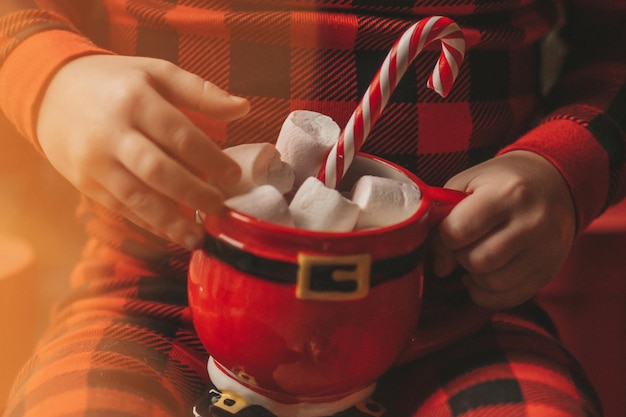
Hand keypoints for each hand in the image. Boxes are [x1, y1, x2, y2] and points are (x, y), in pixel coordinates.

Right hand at [36, 54, 249, 249]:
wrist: (50, 92)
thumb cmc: (116, 83)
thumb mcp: (155, 73)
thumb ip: (200, 91)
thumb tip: (244, 109)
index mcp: (134, 99)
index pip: (178, 134)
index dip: (210, 158)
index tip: (234, 176)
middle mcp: (112, 132)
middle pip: (157, 170)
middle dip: (193, 192)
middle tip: (221, 207)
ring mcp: (94, 161)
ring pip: (136, 197)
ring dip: (171, 220)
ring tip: (199, 236)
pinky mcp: (85, 182)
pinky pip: (120, 208)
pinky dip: (149, 223)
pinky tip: (173, 232)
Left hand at [432, 150, 575, 309]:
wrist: (555, 184)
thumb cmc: (503, 182)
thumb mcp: (469, 182)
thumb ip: (443, 217)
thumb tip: (439, 266)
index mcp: (507, 193)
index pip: (458, 231)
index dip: (444, 237)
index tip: (448, 233)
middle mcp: (532, 222)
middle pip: (476, 261)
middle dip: (460, 257)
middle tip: (464, 245)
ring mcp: (546, 249)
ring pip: (492, 283)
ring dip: (473, 277)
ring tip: (475, 258)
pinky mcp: (549, 271)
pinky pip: (509, 298)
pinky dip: (487, 294)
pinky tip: (484, 276)